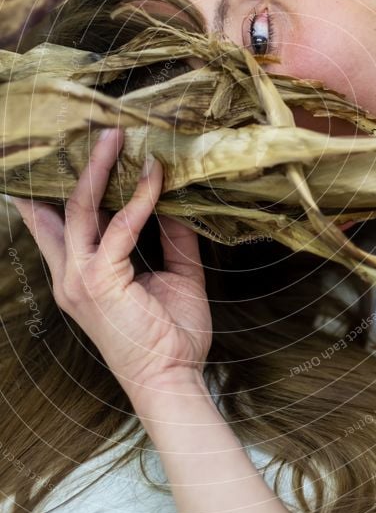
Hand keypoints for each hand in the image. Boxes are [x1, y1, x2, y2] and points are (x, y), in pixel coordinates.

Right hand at [10, 129, 212, 406]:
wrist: (173, 379)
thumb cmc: (170, 336)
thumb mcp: (174, 277)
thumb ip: (172, 239)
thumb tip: (179, 201)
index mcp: (80, 277)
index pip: (58, 225)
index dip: (59, 189)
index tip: (72, 154)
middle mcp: (71, 276)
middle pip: (62, 208)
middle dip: (77, 167)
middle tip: (99, 133)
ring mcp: (80, 279)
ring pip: (81, 209)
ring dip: (99, 169)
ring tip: (116, 136)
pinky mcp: (100, 281)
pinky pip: (120, 227)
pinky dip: (139, 198)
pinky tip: (154, 175)